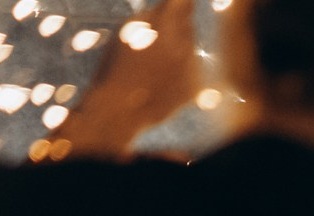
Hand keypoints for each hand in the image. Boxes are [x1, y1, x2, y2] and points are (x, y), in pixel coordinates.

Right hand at [50, 0, 200, 158]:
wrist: (121, 108)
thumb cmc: (117, 66)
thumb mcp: (128, 32)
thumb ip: (152, 17)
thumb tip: (172, 7)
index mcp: (163, 25)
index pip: (183, 3)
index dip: (181, 3)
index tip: (181, 3)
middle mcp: (183, 43)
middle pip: (187, 25)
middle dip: (174, 28)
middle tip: (152, 44)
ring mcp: (192, 66)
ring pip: (190, 49)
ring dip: (177, 51)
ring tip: (153, 66)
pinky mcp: (196, 85)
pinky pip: (192, 71)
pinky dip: (180, 73)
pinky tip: (161, 81)